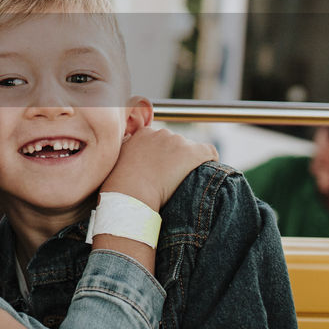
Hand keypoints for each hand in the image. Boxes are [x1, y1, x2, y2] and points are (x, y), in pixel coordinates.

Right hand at [102, 127, 217, 210]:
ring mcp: (178, 142)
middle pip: (176, 144)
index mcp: (143, 134)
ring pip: (191, 150)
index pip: (160, 140)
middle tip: (169, 178)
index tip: (160, 169)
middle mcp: (162, 134)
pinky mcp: (193, 152)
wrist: (130, 194)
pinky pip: (210, 152)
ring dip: (188, 163)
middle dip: (175, 158)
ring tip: (180, 181)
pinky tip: (207, 172)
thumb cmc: (120, 186)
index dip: (162, 155)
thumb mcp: (118, 163)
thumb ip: (128, 155)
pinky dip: (211, 160)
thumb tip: (133, 160)